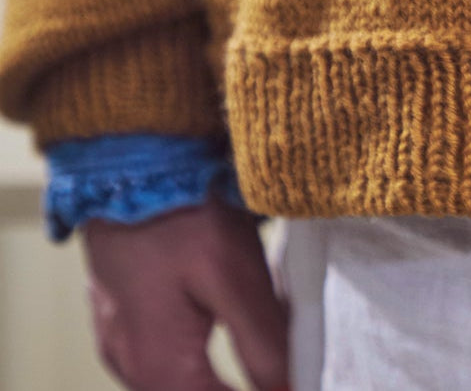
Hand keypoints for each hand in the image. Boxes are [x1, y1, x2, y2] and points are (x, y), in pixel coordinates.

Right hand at [83, 197, 288, 390]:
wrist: (125, 157)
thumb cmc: (179, 212)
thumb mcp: (235, 276)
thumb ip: (263, 344)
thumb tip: (291, 389)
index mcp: (160, 369)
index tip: (298, 382)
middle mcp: (130, 366)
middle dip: (247, 385)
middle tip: (286, 369)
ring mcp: (118, 338)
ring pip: (178, 382)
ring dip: (217, 376)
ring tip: (265, 357)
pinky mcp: (118, 311)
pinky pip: (162, 355)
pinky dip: (196, 356)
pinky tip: (222, 327)